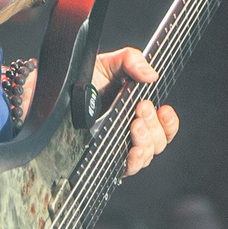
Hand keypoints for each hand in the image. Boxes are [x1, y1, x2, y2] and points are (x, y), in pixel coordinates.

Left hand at [93, 48, 178, 177]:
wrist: (58, 92)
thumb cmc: (85, 80)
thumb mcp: (109, 63)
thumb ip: (131, 60)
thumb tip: (151, 75)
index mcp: (139, 112)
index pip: (165, 125)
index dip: (169, 121)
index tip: (164, 109)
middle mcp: (133, 131)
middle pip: (159, 141)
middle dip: (153, 125)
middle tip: (141, 107)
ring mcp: (120, 145)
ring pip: (148, 154)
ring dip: (146, 141)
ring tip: (134, 125)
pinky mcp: (107, 158)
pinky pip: (129, 167)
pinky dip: (135, 160)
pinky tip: (132, 150)